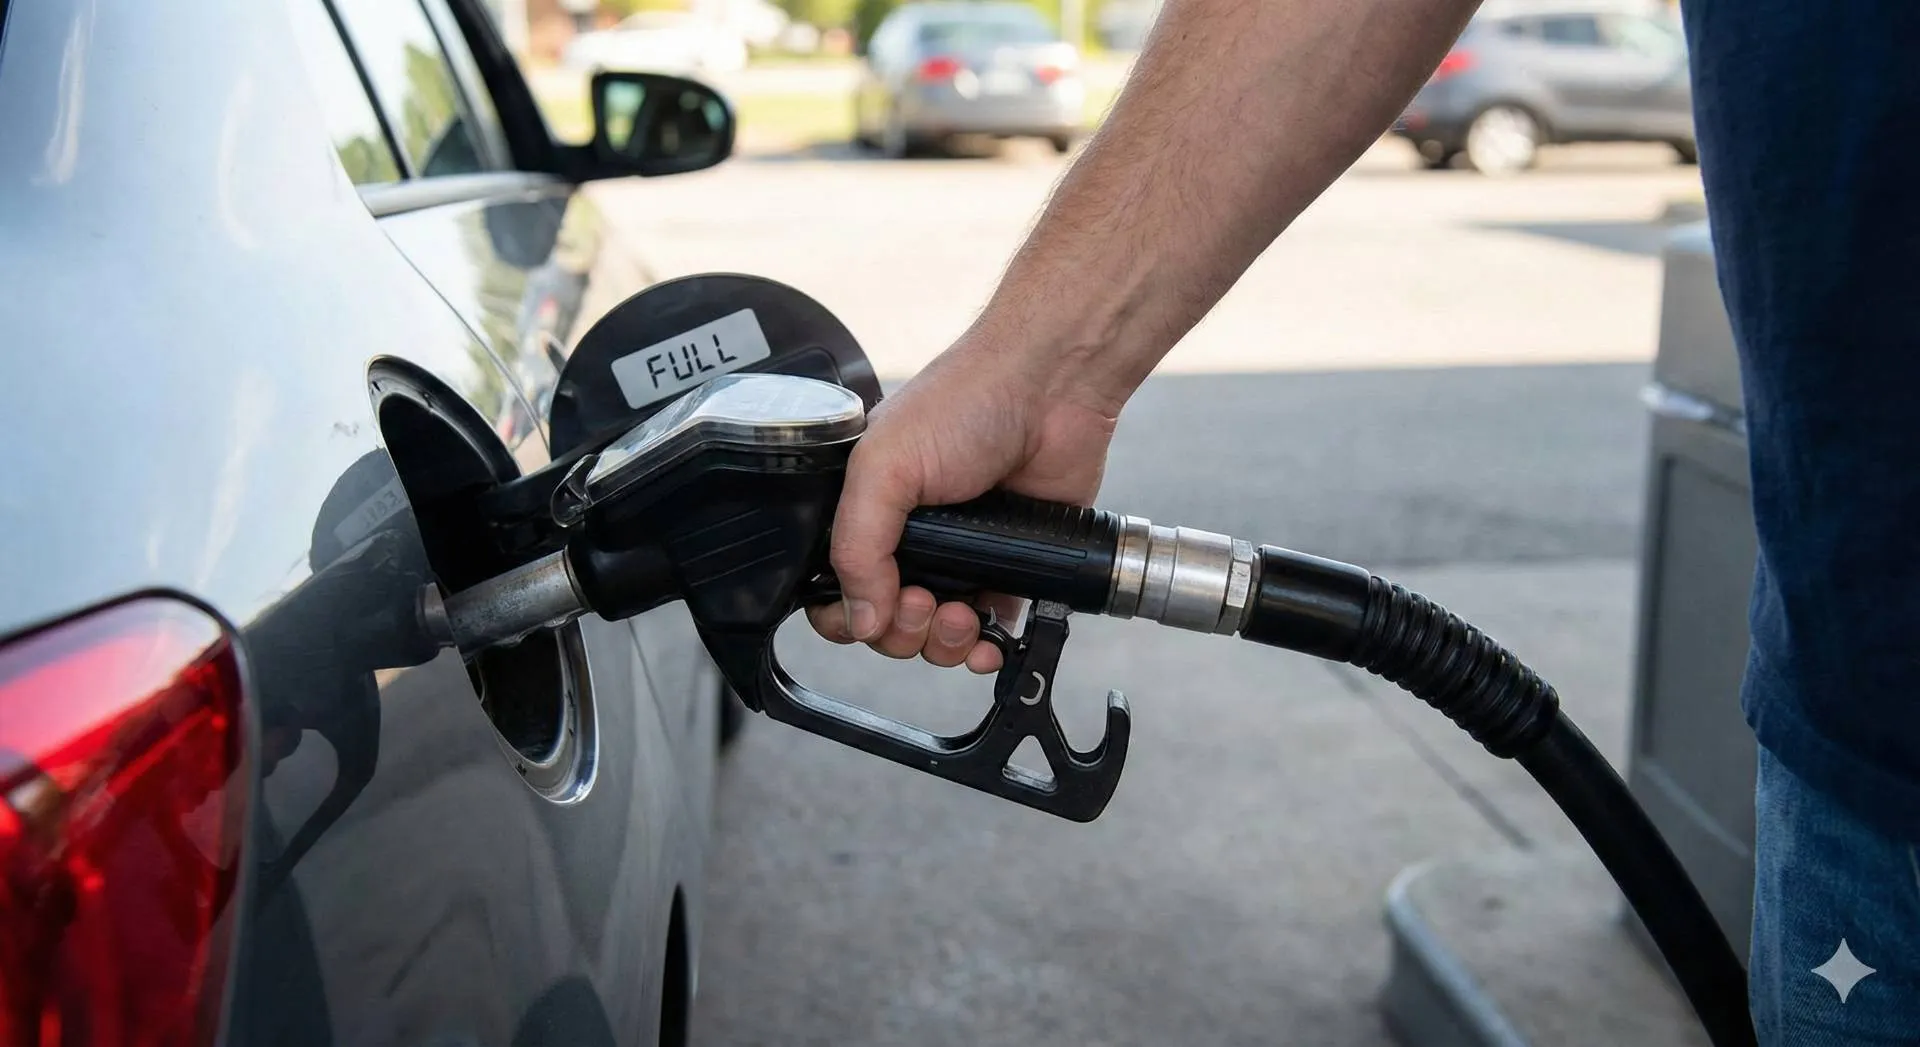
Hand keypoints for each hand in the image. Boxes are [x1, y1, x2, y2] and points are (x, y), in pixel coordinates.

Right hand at [805, 334, 1119, 671]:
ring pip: (936, 634)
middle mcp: (910, 536)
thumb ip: (857, 545)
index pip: (835, 586)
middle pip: (886, 622)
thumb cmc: (965, 401)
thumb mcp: (883, 466)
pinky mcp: (1009, 566)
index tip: (872, 613)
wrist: (1051, 390)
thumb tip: (861, 618)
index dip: (846, 615)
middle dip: (902, 630)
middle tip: (924, 604)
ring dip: (943, 643)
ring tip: (961, 616)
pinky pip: (989, 629)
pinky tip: (989, 642)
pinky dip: (985, 648)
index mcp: (867, 509)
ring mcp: (961, 555)